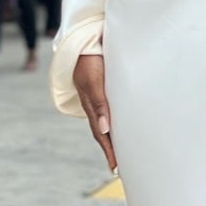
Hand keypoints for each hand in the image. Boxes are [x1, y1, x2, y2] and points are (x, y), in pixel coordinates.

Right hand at [73, 55, 116, 173]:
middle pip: (102, 132)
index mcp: (91, 105)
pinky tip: (119, 124)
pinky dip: (113, 121)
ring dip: (112, 137)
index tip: (115, 168)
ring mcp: (97, 96)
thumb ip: (99, 103)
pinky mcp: (102, 88)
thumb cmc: (90, 58)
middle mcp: (94, 103)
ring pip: (105, 122)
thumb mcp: (93, 81)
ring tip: (121, 151)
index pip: (101, 134)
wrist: (84, 38)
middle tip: (119, 168)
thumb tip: (105, 129)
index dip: (108, 151)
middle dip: (110, 150)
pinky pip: (108, 109)